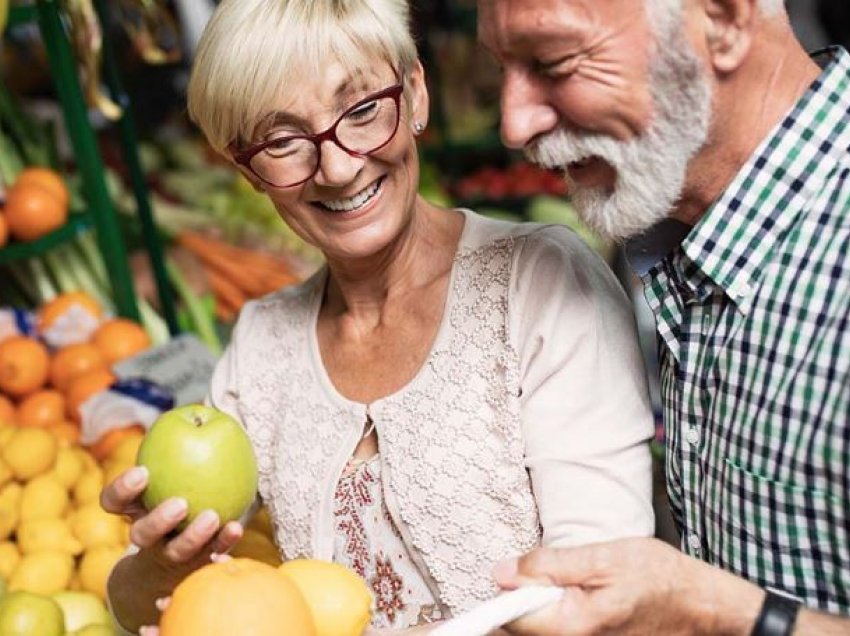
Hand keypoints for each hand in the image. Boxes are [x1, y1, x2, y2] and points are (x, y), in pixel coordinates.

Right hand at [100, 465, 243, 628]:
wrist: (160, 574)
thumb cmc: (168, 514)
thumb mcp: (159, 489)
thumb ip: (176, 462)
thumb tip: (198, 421)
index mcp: (134, 513)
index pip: (114, 501)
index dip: (123, 490)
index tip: (142, 473)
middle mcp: (146, 539)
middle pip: (143, 533)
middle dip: (159, 519)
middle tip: (180, 504)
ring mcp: (167, 560)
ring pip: (175, 553)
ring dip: (194, 537)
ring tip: (214, 518)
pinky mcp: (191, 570)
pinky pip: (206, 560)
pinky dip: (222, 545)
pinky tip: (236, 529)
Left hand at [493, 537, 761, 634]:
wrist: (700, 606)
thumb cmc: (658, 579)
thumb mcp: (601, 557)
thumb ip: (549, 565)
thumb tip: (502, 571)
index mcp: (570, 628)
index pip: (510, 618)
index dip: (507, 590)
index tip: (515, 573)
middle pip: (522, 626)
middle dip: (527, 597)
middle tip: (555, 575)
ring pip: (541, 627)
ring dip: (545, 604)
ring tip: (575, 585)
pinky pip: (560, 629)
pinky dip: (561, 612)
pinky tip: (582, 599)